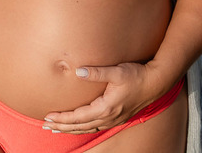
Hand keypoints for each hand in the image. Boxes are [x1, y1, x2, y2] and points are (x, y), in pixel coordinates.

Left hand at [41, 61, 170, 133]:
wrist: (156, 83)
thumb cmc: (136, 75)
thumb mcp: (117, 71)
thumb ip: (97, 72)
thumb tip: (78, 71)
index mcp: (106, 108)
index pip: (78, 117)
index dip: (62, 118)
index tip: (48, 117)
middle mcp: (108, 117)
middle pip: (80, 126)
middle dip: (62, 127)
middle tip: (45, 126)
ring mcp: (113, 119)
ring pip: (88, 129)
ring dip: (71, 129)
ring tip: (57, 129)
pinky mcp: (117, 117)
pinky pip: (96, 127)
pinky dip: (83, 128)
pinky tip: (79, 126)